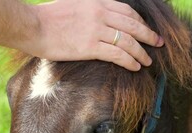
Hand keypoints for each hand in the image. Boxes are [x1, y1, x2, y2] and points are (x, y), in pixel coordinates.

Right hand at [26, 0, 163, 70]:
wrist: (33, 26)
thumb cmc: (48, 17)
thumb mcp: (73, 4)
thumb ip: (90, 10)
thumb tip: (103, 20)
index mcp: (96, 2)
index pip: (126, 11)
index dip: (140, 22)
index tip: (147, 30)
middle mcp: (100, 14)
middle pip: (132, 25)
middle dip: (148, 35)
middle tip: (158, 43)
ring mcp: (96, 30)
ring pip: (128, 41)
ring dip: (141, 52)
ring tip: (148, 61)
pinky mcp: (89, 47)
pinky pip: (117, 54)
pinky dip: (129, 60)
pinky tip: (135, 66)